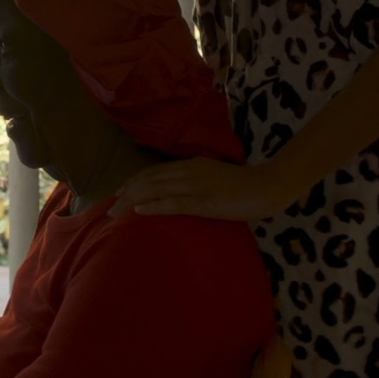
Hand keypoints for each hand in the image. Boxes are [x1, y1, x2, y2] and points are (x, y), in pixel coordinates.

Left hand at [107, 158, 294, 222]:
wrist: (268, 185)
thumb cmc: (244, 185)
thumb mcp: (214, 177)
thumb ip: (196, 180)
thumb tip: (179, 191)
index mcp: (191, 165)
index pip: (155, 171)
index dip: (134, 181)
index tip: (120, 192)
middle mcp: (188, 171)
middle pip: (149, 179)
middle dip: (127, 192)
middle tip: (110, 206)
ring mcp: (195, 185)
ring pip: (155, 189)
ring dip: (132, 200)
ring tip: (116, 211)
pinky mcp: (204, 202)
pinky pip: (172, 203)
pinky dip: (152, 206)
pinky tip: (138, 213)